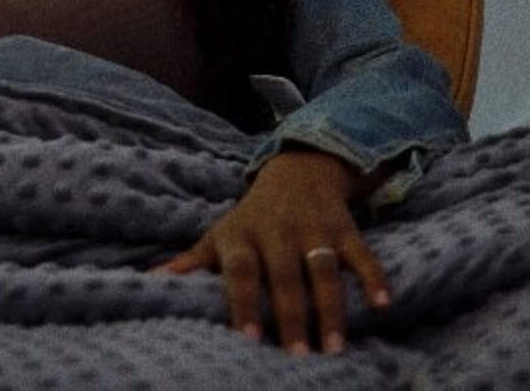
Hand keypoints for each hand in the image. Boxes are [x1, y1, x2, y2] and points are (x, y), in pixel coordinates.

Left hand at [150, 148, 390, 355]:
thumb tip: (146, 284)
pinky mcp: (345, 229)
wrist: (296, 170)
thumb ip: (190, 264)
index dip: (244, 302)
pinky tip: (383, 306)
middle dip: (292, 317)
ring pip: (324, 271)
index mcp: (242, 237)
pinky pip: (362, 254)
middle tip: (298, 358)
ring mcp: (314, 230)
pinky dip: (374, 278)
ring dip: (332, 309)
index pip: (242, 271)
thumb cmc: (250, 218)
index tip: (249, 339)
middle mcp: (278, 232)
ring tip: (336, 349)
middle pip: (285, 277)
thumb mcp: (219, 236)